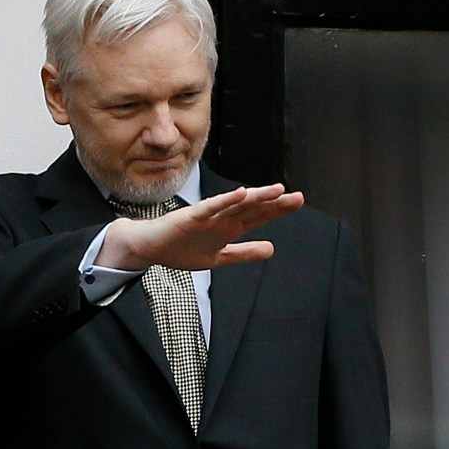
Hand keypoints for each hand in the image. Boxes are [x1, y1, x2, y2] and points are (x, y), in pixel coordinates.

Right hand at [97, 184, 303, 270]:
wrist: (150, 248)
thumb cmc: (182, 249)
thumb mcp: (219, 258)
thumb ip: (244, 253)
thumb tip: (271, 249)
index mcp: (230, 227)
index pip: (258, 216)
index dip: (278, 209)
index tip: (298, 202)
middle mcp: (222, 217)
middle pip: (253, 208)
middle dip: (275, 202)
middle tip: (297, 197)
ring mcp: (208, 216)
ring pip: (236, 204)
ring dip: (256, 197)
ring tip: (276, 190)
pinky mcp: (191, 216)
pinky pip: (211, 207)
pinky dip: (226, 200)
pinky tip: (241, 193)